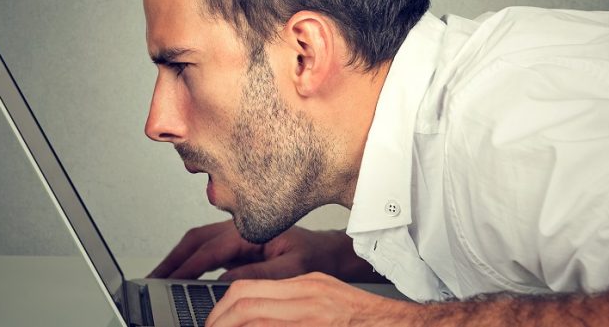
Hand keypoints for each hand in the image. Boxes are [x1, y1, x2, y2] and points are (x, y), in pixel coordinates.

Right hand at [149, 220, 380, 280]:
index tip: (168, 280)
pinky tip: (180, 278)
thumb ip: (258, 273)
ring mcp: (237, 239)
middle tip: (151, 280)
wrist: (329, 255)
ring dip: (177, 260)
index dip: (186, 266)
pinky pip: (207, 254)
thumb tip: (224, 280)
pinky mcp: (238, 249)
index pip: (209, 249)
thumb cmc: (315, 257)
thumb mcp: (291, 269)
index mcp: (250, 231)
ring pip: (198, 245)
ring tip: (158, 279)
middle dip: (171, 260)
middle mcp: (240, 231)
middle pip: (195, 241)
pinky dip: (190, 264)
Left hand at [206, 272, 416, 326]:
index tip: (212, 322)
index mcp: (305, 286)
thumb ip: (290, 301)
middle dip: (218, 322)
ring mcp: (310, 318)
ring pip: (254, 321)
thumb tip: (253, 314)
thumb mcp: (322, 295)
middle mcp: (306, 299)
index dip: (222, 308)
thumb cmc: (362, 317)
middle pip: (244, 304)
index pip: (247, 289)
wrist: (395, 325)